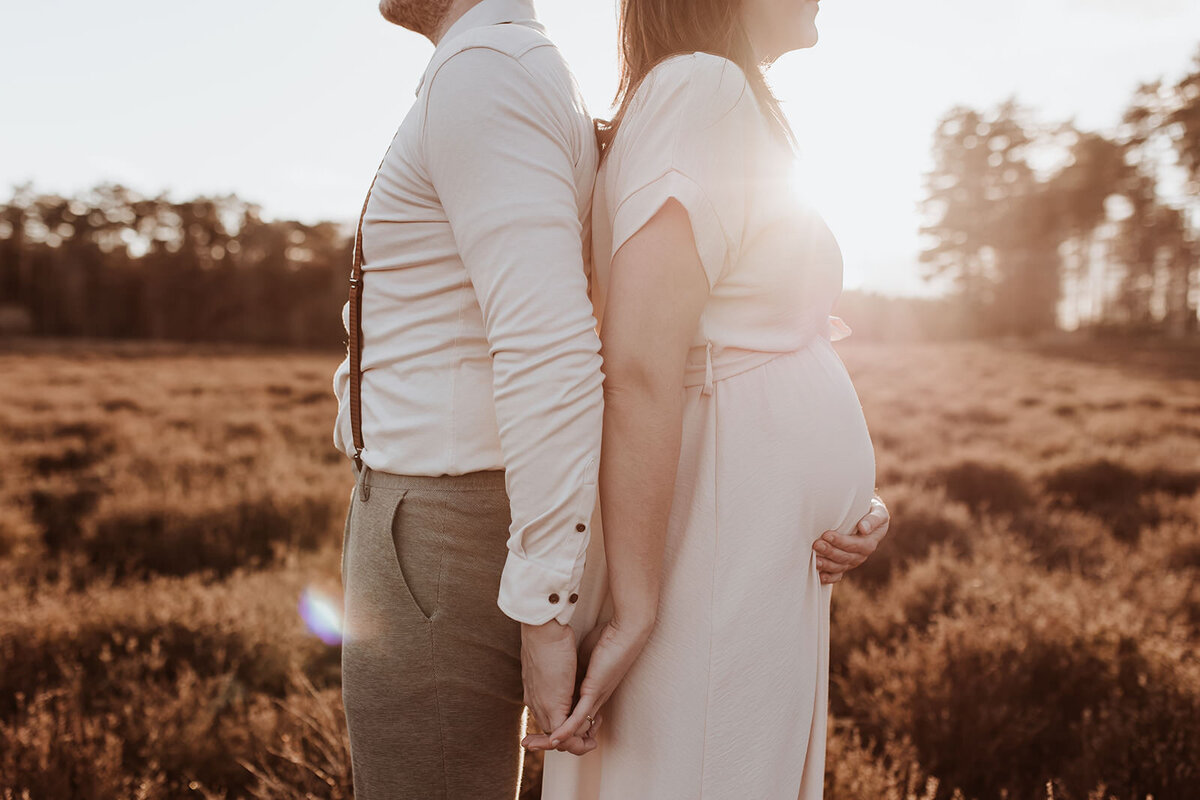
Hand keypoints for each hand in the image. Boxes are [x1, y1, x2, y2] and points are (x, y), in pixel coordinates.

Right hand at [524, 614, 653, 753]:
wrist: (609, 630)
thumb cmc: (588, 640)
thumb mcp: (571, 662)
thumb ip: (563, 677)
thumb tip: (550, 683)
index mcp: (583, 692)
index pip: (566, 718)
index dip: (550, 730)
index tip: (530, 735)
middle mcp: (588, 700)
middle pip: (569, 730)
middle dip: (548, 741)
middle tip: (527, 745)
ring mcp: (591, 698)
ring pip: (573, 729)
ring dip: (555, 740)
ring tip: (533, 745)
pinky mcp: (593, 692)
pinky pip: (578, 718)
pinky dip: (566, 731)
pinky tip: (554, 739)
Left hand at [813, 493, 890, 583]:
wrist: (866, 516)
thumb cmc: (870, 511)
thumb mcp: (877, 511)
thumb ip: (873, 519)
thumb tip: (863, 529)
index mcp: (869, 542)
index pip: (855, 544)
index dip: (840, 541)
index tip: (826, 534)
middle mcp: (861, 554)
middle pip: (845, 557)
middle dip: (830, 551)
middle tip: (816, 544)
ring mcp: (852, 561)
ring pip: (840, 566)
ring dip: (827, 565)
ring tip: (815, 560)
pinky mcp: (844, 564)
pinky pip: (838, 574)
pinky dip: (830, 577)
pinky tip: (820, 576)